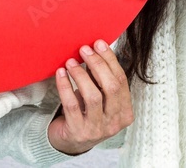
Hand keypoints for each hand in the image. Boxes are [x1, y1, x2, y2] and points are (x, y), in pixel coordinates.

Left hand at [47, 40, 133, 155]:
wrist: (71, 141)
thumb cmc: (87, 113)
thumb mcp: (100, 98)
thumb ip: (101, 79)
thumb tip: (96, 49)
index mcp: (125, 112)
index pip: (121, 81)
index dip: (110, 60)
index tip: (99, 43)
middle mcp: (114, 122)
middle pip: (111, 87)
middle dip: (98, 64)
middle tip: (84, 50)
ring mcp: (97, 129)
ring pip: (93, 96)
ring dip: (81, 74)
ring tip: (70, 62)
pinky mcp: (77, 131)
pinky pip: (71, 105)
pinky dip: (65, 86)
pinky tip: (60, 73)